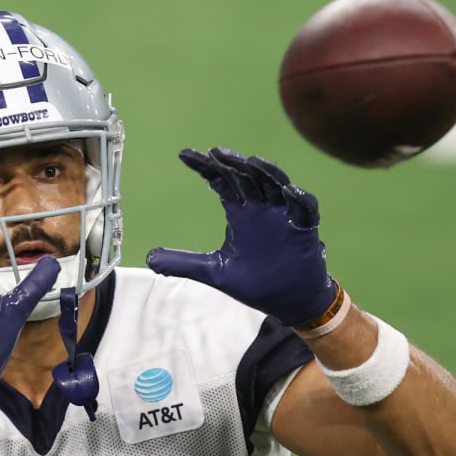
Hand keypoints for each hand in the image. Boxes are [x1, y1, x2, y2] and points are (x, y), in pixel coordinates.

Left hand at [145, 147, 340, 329]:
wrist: (287, 302)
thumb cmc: (255, 282)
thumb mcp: (214, 272)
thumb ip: (183, 263)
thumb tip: (149, 260)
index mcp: (240, 212)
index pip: (221, 181)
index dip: (205, 167)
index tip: (185, 155)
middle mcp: (260, 208)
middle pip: (247, 177)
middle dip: (233, 164)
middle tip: (215, 153)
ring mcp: (283, 216)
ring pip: (276, 185)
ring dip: (266, 172)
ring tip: (252, 162)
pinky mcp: (304, 229)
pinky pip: (306, 209)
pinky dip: (300, 199)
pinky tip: (290, 191)